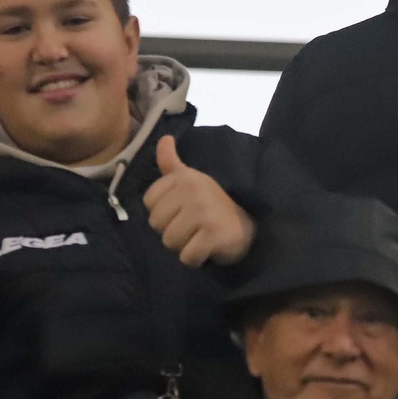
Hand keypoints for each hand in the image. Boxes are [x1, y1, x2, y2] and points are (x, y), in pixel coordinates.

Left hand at [143, 136, 255, 266]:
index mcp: (184, 177)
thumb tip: (164, 138)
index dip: (164, 212)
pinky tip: (207, 249)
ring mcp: (204, 212)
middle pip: (156, 224)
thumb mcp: (191, 179)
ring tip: (200, 237)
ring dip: (183, 246)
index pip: (149, 203)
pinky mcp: (214, 235)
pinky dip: (195, 259)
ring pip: (169, 241)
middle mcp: (193, 190)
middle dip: (172, 231)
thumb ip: (171, 162)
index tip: (183, 210)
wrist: (248, 225)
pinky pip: (186, 257)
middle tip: (193, 226)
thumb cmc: (213, 203)